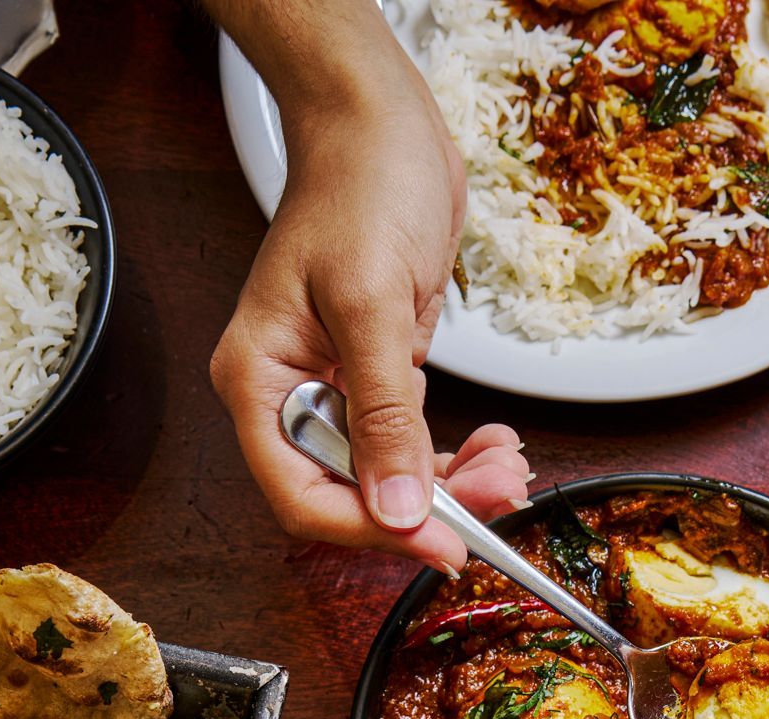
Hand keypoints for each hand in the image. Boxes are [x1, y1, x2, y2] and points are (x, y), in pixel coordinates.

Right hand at [209, 48, 528, 571]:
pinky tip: (495, 445)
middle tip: (499, 496)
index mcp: (260, 382)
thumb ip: (384, 412)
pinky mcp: (379, 374)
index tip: (441, 545)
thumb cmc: (359, 186)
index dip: (371, 531)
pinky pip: (412, 441)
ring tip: (508, 468)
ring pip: (389, 474)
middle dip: (427, 507)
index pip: (303, 495)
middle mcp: (291, 395)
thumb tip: (396, 505)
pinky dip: (454, 455)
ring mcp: (336, 387)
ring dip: (453, 485)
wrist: (381, 123)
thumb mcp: (371, 302)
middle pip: (351, 494)